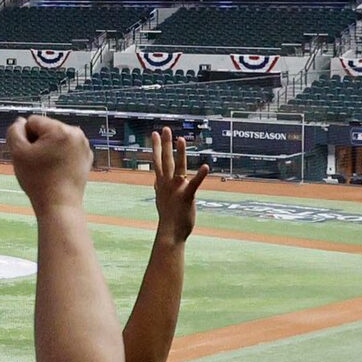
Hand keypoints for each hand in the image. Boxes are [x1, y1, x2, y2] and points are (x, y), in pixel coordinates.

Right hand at [8, 114, 92, 208]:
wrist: (59, 204)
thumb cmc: (37, 179)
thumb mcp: (17, 153)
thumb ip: (14, 131)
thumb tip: (20, 122)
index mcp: (60, 129)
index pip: (33, 121)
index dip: (25, 137)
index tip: (28, 155)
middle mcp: (76, 133)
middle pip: (46, 129)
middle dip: (38, 141)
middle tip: (36, 162)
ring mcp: (84, 145)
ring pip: (57, 138)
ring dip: (48, 148)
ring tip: (47, 166)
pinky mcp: (87, 157)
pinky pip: (67, 148)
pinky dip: (60, 155)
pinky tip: (57, 169)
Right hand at [146, 127, 208, 246]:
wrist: (170, 233)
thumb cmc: (168, 218)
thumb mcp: (161, 199)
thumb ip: (160, 188)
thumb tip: (155, 182)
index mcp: (161, 183)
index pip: (157, 161)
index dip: (155, 147)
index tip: (154, 134)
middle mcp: (166, 184)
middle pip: (164, 160)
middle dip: (164, 144)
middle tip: (165, 129)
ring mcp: (176, 189)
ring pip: (177, 167)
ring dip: (179, 153)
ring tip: (181, 139)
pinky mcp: (187, 196)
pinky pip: (194, 184)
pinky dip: (200, 176)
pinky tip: (206, 167)